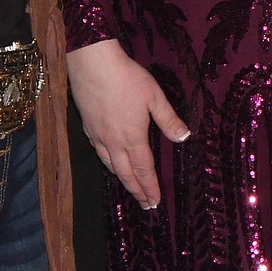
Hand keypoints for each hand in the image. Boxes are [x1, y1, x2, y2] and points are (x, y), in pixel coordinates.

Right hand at [67, 38, 189, 208]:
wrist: (93, 66)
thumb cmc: (128, 79)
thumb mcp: (154, 97)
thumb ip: (169, 119)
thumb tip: (184, 138)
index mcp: (133, 138)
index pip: (144, 169)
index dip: (150, 187)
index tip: (155, 201)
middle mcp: (114, 143)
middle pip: (126, 174)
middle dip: (137, 191)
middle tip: (144, 204)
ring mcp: (98, 136)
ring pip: (110, 165)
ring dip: (121, 179)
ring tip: (129, 186)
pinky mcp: (87, 127)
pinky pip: (98, 152)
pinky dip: (106, 162)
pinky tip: (108, 159)